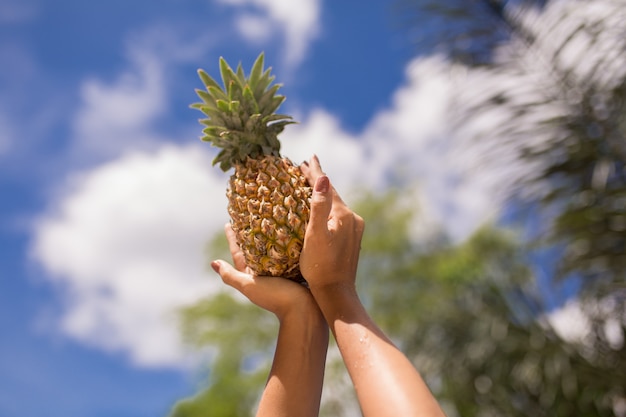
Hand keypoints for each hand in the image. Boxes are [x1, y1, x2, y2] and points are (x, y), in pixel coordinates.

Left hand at [211, 223, 318, 319]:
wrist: (304, 309)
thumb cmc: (275, 296)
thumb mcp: (249, 285)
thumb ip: (231, 276)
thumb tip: (213, 262)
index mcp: (252, 276)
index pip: (238, 254)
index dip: (233, 239)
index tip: (228, 223)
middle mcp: (266, 273)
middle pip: (255, 250)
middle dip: (251, 234)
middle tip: (249, 217)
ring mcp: (281, 272)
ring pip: (273, 250)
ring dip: (270, 237)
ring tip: (269, 219)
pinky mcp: (296, 269)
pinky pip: (289, 253)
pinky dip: (287, 242)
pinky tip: (290, 232)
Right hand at [299, 156, 364, 289]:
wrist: (336, 294)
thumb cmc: (320, 266)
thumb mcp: (315, 234)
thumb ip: (318, 206)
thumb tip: (323, 178)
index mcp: (343, 215)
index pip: (327, 187)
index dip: (315, 172)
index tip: (309, 157)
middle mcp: (353, 219)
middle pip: (332, 194)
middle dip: (318, 181)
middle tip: (304, 167)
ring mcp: (354, 230)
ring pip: (335, 206)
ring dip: (323, 195)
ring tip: (310, 185)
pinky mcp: (352, 240)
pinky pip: (338, 217)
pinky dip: (327, 209)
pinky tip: (321, 211)